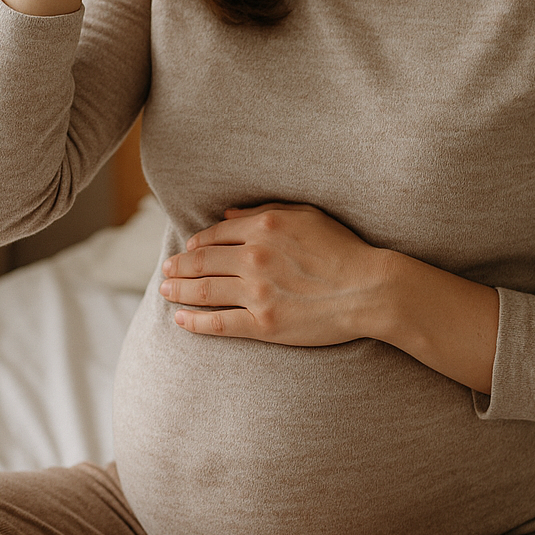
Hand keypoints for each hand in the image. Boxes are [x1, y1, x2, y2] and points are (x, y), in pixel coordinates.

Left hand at [160, 203, 392, 346]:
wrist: (369, 289)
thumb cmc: (343, 249)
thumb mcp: (306, 215)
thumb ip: (263, 211)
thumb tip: (226, 215)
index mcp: (264, 226)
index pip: (215, 234)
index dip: (196, 244)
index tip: (187, 251)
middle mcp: (254, 257)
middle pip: (201, 262)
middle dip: (178, 267)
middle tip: (165, 273)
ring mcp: (257, 292)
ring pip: (203, 291)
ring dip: (178, 291)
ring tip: (165, 292)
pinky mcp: (263, 323)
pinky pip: (219, 323)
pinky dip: (195, 322)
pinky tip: (181, 320)